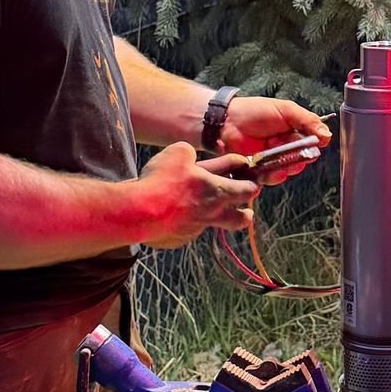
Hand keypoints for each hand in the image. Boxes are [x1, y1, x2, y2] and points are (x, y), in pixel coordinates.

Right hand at [134, 142, 257, 247]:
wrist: (138, 212)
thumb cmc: (162, 180)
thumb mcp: (179, 153)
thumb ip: (190, 154)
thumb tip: (190, 158)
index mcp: (218, 191)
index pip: (247, 189)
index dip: (252, 183)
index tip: (251, 180)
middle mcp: (212, 213)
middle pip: (241, 219)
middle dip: (246, 213)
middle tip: (246, 209)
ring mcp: (195, 229)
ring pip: (212, 225)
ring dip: (212, 217)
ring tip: (204, 211)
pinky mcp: (179, 238)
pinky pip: (187, 230)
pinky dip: (184, 222)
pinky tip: (170, 214)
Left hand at [218, 95, 332, 182]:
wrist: (228, 121)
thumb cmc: (255, 111)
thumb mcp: (286, 110)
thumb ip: (308, 121)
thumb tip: (327, 135)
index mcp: (294, 131)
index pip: (312, 143)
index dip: (312, 145)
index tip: (311, 142)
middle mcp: (286, 147)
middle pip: (302, 159)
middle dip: (300, 157)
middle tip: (294, 150)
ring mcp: (274, 159)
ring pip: (289, 170)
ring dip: (287, 166)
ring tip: (279, 156)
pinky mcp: (261, 170)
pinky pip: (273, 178)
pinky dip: (274, 175)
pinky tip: (270, 168)